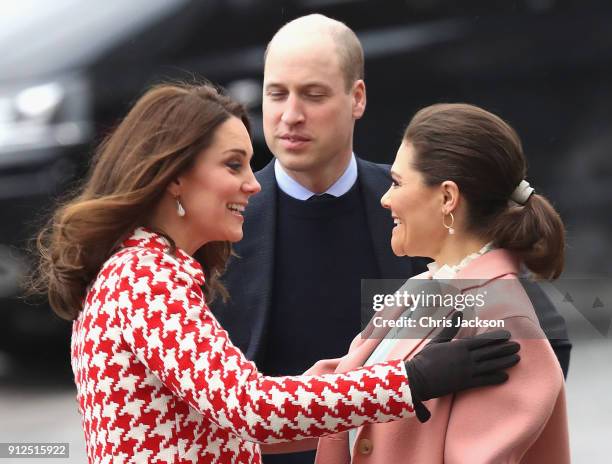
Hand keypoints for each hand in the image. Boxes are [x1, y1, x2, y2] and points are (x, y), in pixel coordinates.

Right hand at [404, 312, 519, 421]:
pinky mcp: (465, 383)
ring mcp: (467, 371)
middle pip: (490, 352)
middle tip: (518, 347)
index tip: (508, 336)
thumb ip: (451, 327)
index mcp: (459, 346)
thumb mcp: (438, 340)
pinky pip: (484, 380)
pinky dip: (495, 378)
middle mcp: (466, 358)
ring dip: (505, 362)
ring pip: (491, 366)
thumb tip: (459, 312)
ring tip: (517, 359)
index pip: (483, 341)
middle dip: (505, 349)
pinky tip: (505, 377)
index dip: (497, 338)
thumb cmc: (425, 358)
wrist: (418, 378)